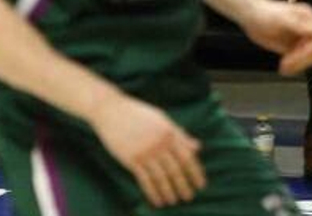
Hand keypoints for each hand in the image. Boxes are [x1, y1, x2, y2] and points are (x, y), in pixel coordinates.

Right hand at [90, 93, 205, 208]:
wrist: (111, 110)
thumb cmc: (137, 113)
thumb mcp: (162, 119)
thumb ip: (180, 134)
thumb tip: (198, 147)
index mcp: (169, 132)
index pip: (187, 157)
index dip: (195, 173)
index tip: (200, 185)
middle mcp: (159, 143)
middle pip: (176, 170)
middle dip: (184, 186)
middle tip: (188, 197)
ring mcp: (145, 152)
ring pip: (161, 178)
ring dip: (169, 192)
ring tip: (173, 201)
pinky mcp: (131, 159)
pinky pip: (145, 180)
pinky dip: (152, 193)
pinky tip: (157, 201)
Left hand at [240, 0, 311, 75]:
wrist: (250, 16)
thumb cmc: (264, 13)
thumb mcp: (281, 18)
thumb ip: (297, 25)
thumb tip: (310, 31)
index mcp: (309, 18)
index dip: (311, 48)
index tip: (298, 53)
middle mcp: (309, 28)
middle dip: (307, 58)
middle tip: (291, 62)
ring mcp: (302, 39)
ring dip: (300, 64)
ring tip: (285, 66)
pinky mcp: (295, 48)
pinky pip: (301, 62)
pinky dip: (295, 67)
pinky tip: (284, 68)